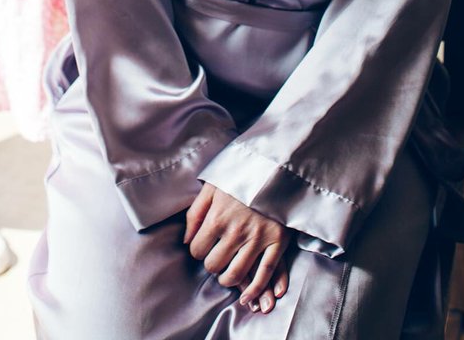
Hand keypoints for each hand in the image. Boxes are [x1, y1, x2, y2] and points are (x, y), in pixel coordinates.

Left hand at [184, 183, 289, 313]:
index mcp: (217, 217)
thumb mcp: (212, 186)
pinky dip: (255, 289)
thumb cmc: (240, 175)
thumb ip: (195, 213)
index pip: (197, 250)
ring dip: (228, 280)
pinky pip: (265, 273)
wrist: (275, 165)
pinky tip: (246, 297)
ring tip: (227, 275)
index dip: (198, 250)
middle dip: (212, 265)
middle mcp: (236, 231)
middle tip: (217, 258)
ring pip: (236, 274)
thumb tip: (186, 240)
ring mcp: (258, 238)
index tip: (204, 246)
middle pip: (214, 265)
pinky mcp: (277, 241)